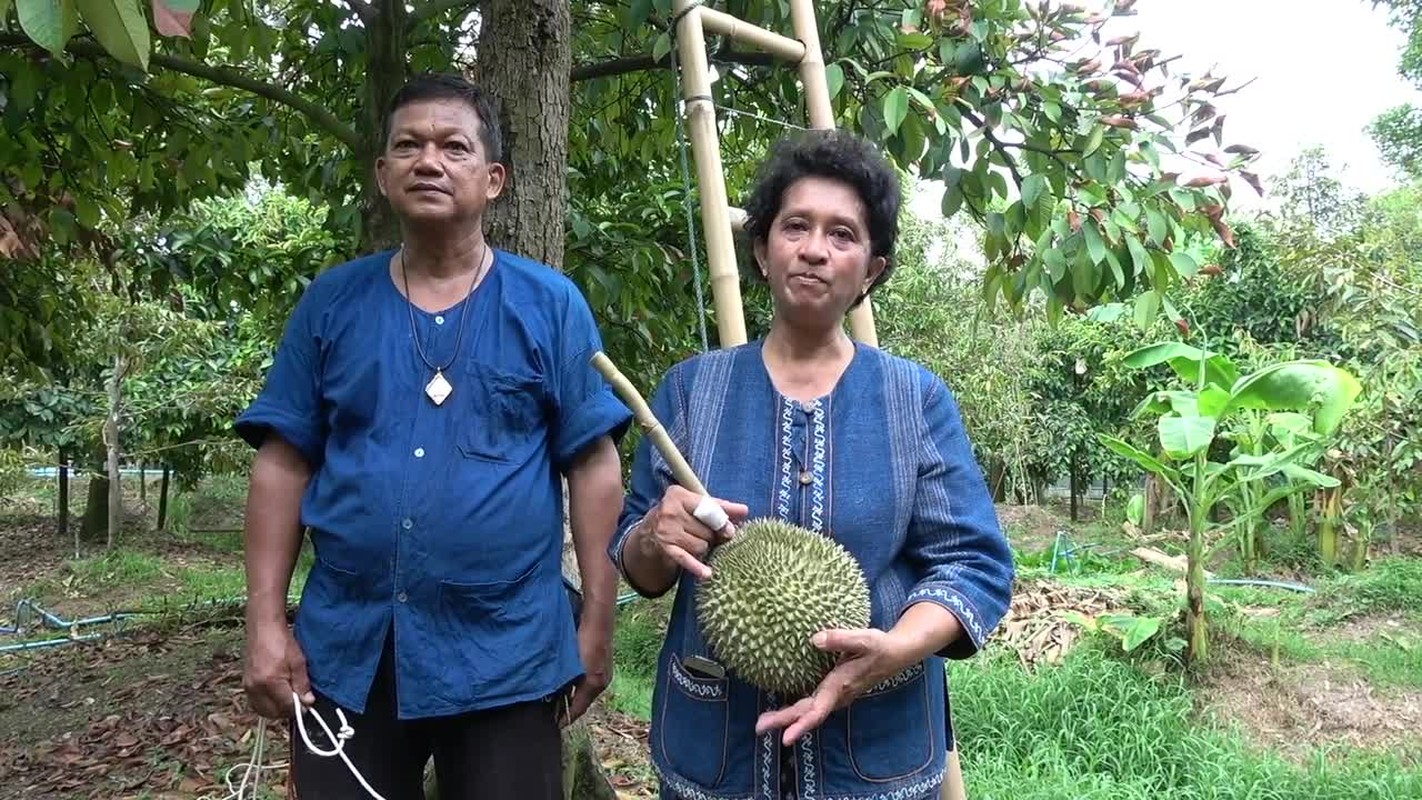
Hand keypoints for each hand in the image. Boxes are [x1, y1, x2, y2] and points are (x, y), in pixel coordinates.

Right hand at [243, 621, 313, 718]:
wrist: (263, 628)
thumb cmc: (282, 641)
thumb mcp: (298, 661)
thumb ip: (302, 684)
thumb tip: (308, 702)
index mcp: (270, 682)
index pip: (286, 706)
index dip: (299, 708)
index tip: (308, 705)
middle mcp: (256, 687)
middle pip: (273, 712)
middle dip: (287, 711)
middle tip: (299, 702)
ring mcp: (248, 686)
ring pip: (263, 710)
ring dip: (277, 710)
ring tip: (289, 699)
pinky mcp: (245, 684)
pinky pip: (256, 703)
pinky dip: (267, 704)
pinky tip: (277, 696)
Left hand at [561, 620, 612, 726]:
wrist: (598, 617)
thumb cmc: (589, 642)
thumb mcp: (582, 670)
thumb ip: (571, 688)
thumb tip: (560, 703)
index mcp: (597, 684)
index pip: (579, 709)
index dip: (566, 717)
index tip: (554, 725)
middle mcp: (600, 679)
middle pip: (581, 700)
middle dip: (567, 707)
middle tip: (549, 712)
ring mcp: (599, 668)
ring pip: (581, 688)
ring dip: (569, 693)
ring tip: (552, 697)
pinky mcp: (595, 658)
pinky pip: (581, 677)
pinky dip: (572, 682)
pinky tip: (562, 678)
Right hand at [637, 485, 747, 579]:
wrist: (649, 532)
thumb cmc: (680, 514)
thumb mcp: (696, 504)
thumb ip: (721, 506)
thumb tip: (744, 511)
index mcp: (678, 495)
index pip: (708, 508)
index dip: (722, 521)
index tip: (730, 530)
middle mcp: (669, 511)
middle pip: (707, 530)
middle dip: (712, 535)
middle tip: (708, 535)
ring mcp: (665, 531)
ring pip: (701, 546)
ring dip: (704, 548)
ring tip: (695, 541)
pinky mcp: (665, 549)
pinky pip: (686, 560)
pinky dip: (697, 567)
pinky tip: (707, 574)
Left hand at [754, 628, 913, 745]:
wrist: (896, 654)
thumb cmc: (879, 646)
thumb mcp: (864, 639)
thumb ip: (840, 639)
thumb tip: (814, 640)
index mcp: (840, 686)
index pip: (818, 710)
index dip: (801, 724)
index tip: (785, 737)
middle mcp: (837, 695)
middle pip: (807, 713)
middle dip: (784, 721)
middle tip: (759, 727)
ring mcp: (836, 696)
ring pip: (809, 711)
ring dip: (787, 718)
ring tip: (764, 723)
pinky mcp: (835, 692)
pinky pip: (813, 706)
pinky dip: (796, 711)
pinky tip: (783, 711)